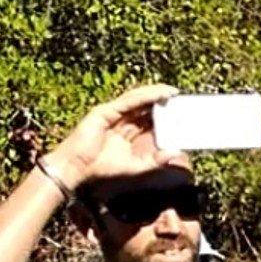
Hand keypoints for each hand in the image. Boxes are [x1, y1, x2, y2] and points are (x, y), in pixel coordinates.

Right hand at [42, 85, 182, 185]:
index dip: (166, 116)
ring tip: (173, 92)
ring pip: (139, 100)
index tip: (184, 113)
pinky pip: (129, 101)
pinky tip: (159, 94)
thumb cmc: (102, 169)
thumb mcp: (137, 166)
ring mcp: (113, 114)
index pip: (151, 120)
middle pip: (146, 108)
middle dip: (163, 103)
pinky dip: (145, 96)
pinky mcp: (105, 111)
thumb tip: (177, 154)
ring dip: (156, 94)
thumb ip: (156, 160)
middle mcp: (122, 121)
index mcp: (129, 132)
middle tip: (183, 99)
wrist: (77, 168)